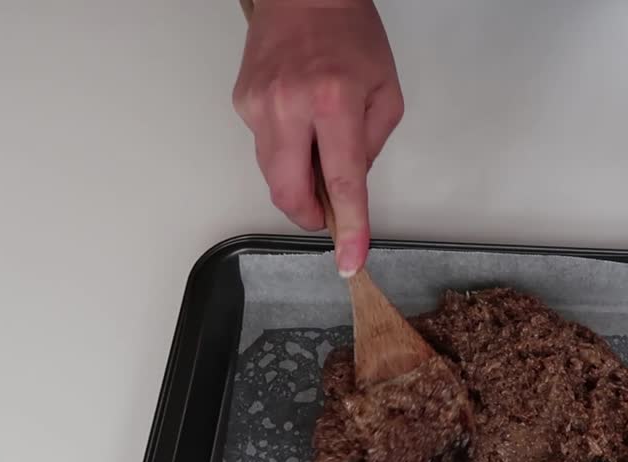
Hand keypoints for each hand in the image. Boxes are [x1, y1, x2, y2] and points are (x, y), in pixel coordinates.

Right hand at [233, 0, 402, 275]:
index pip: (342, 182)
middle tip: (328, 214)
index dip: (348, 227)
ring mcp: (259, 106)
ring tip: (318, 148)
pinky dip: (286, 149)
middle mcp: (290, 106)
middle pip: (289, 191)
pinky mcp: (242, 104)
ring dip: (298, 179)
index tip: (350, 260)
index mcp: (334, 102)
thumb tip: (349, 187)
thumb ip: (371, 146)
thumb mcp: (385, 92)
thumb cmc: (351, 36)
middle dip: (309, 214)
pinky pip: (264, 147)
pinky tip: (299, 120)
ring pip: (273, 174)